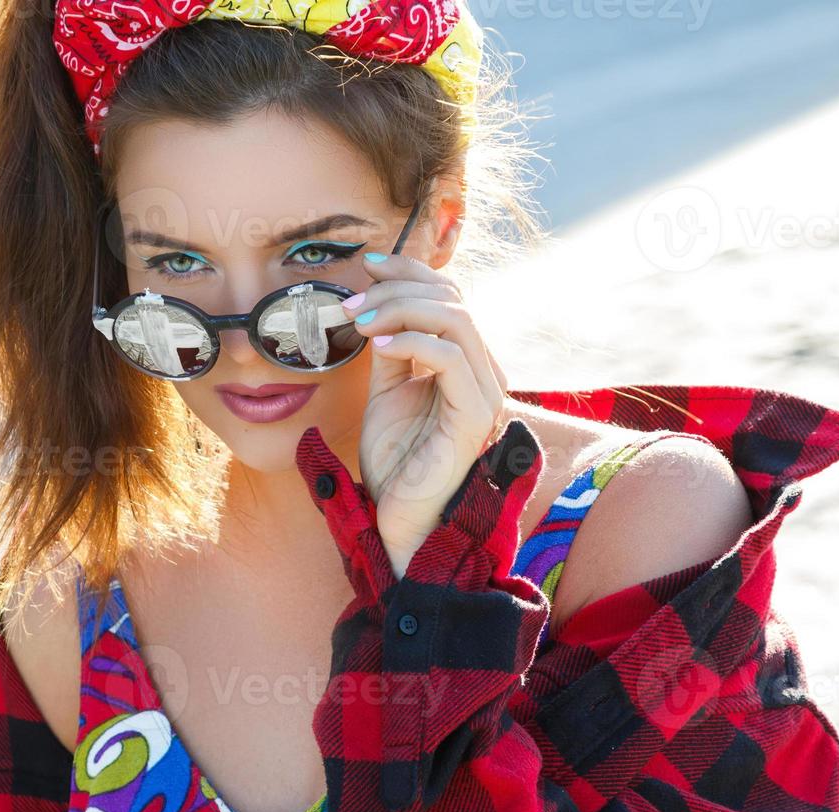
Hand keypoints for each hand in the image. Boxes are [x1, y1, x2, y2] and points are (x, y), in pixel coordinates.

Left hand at [343, 251, 509, 576]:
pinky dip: (414, 341)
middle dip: (400, 287)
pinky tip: (379, 345)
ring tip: (359, 322)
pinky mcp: (475, 416)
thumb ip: (391, 349)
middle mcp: (485, 373)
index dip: (411, 271)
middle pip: (455, 299)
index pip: (451, 296)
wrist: (398, 518)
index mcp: (467, 363)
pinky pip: (453, 359)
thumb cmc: (395, 461)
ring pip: (457, 320)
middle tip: (352, 300)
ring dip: (401, 309)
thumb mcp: (387, 391)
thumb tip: (379, 306)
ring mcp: (486, 393)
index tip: (367, 266)